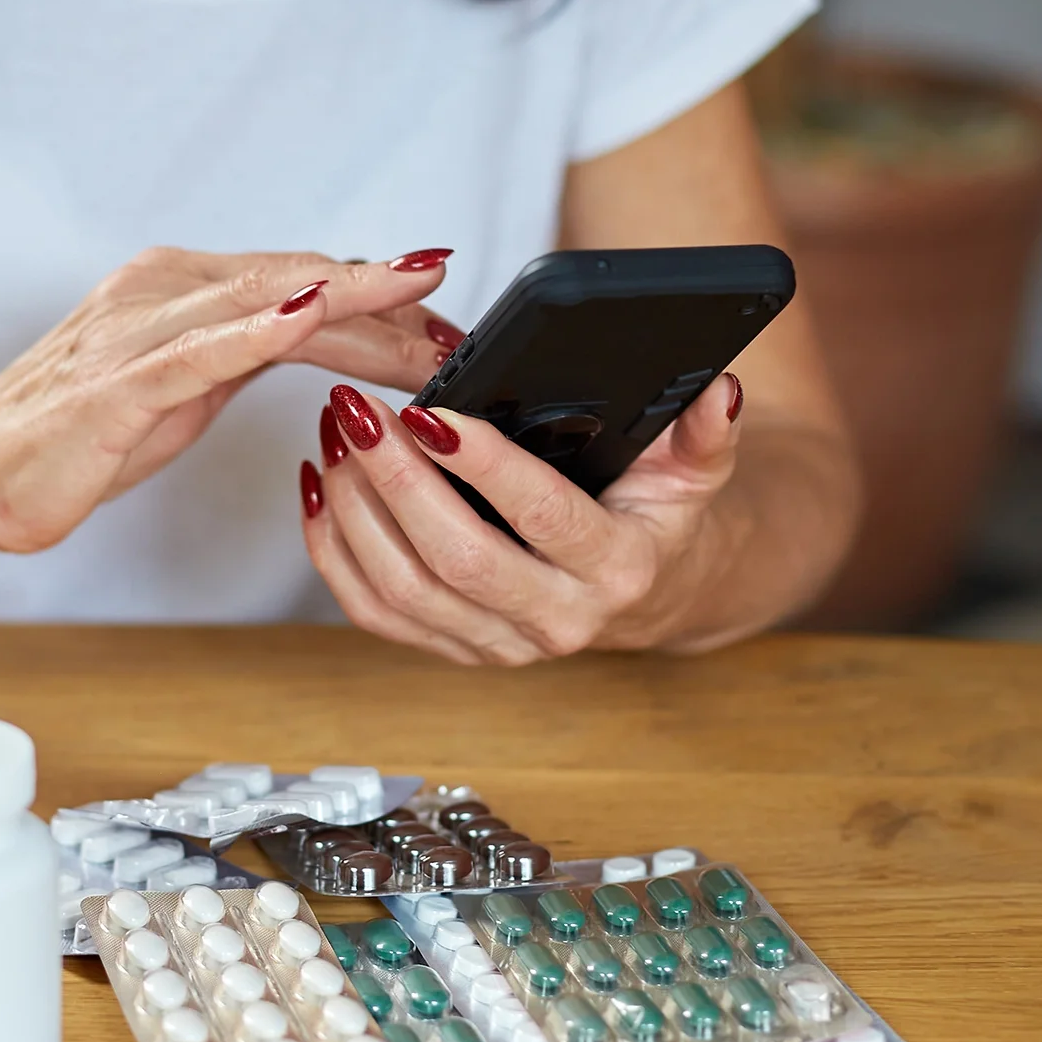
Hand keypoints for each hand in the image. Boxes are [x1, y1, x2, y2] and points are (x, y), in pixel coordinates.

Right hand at [0, 247, 457, 555]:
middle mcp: (158, 291)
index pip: (299, 284)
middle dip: (385, 303)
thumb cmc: (68, 439)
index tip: (449, 324)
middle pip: (295, 284)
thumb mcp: (181, 394)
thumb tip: (319, 339)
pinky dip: (258, 327)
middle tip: (459, 320)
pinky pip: (200, 350)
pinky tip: (310, 313)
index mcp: (176, 287)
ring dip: (347, 297)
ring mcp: (135, 331)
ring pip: (261, 302)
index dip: (380, 303)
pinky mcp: (114, 384)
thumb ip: (242, 355)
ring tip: (416, 293)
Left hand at [300, 373, 747, 663]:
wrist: (647, 591)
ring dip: (356, 509)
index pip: (543, 517)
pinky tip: (322, 486)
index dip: (485, 467)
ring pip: (404, 590)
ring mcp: (499, 647)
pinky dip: (334, 551)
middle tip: (360, 410)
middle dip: (397, 481)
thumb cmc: (655, 513)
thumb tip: (718, 392)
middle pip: (457, 560)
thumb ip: (706, 431)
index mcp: (617, 570)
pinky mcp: (453, 649)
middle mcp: (558, 622)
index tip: (433, 412)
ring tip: (338, 432)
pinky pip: (376, 612)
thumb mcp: (694, 470)